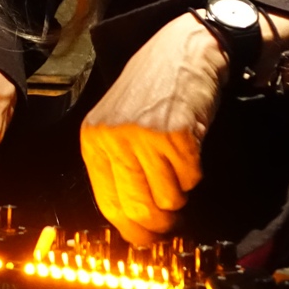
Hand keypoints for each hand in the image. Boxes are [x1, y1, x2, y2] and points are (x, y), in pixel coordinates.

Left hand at [80, 12, 226, 245]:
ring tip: (179, 165)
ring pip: (167, 198)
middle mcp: (113, 137)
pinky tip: (190, 145)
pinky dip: (195, 171)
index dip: (130, 228)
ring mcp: (143, 135)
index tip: (144, 240)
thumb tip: (133, 220)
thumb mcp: (119, 121)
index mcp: (93, 138)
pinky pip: (190, 178)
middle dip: (159, 223)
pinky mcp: (175, 134)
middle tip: (172, 224)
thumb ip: (119, 164)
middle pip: (138, 207)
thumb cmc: (153, 88)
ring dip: (180, 192)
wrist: (182, 49)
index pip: (107, 202)